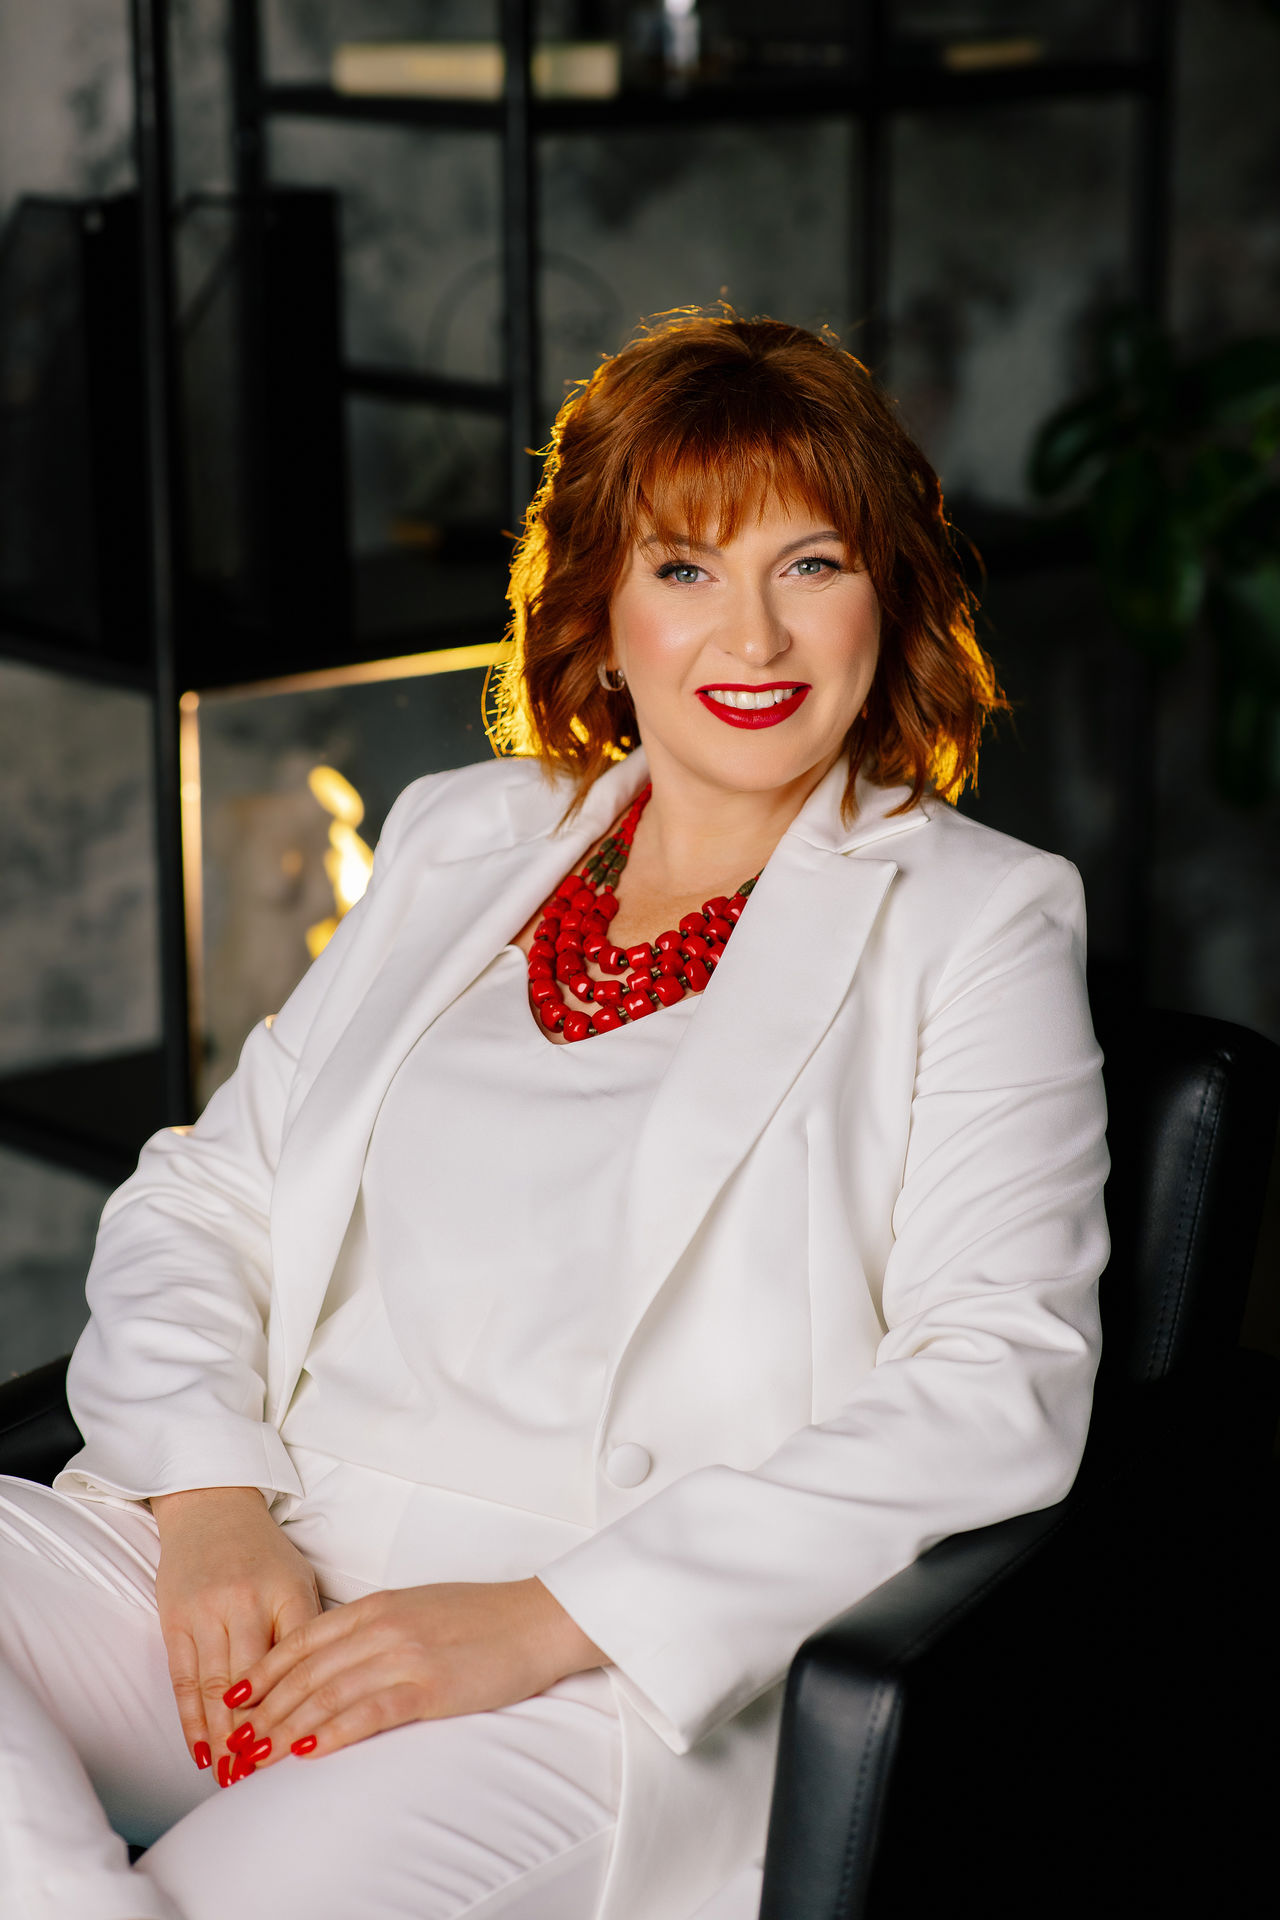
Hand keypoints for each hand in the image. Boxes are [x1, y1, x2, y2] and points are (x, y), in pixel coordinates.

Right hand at [150, 1485, 321, 1782]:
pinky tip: (202, 1753)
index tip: (307, 1752)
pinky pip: (183, 1681)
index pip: (300, 1663)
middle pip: (254, 1683)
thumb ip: (311, 1631)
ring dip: (224, 1741)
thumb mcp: (299, 1580)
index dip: (300, 1710)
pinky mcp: (174, 1620)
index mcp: (288, 1592)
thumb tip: (332, 1691)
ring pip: (216, 1690)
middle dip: (258, 1737)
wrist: (211, 1507)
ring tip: (234, 1781)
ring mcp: (206, 1612)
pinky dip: (191, 1722)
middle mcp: (246, 1603)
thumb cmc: (264, 1553)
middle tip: (266, 1783)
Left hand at [221, 1577, 607, 1770]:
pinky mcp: (430, 1686)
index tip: (234, 1702)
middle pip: (306, 1673)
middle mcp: (383, 1626)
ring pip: (328, 1695)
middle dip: (264, 1711)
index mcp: (377, 1606)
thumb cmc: (482, 1619)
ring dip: (286, 1730)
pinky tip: (310, 1751)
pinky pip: (370, 1712)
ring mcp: (405, 1655)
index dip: (263, 1674)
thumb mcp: (417, 1611)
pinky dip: (334, 1732)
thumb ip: (375, 1630)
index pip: (302, 1641)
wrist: (537, 1620)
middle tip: (234, 1745)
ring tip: (257, 1758)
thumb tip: (335, 1661)